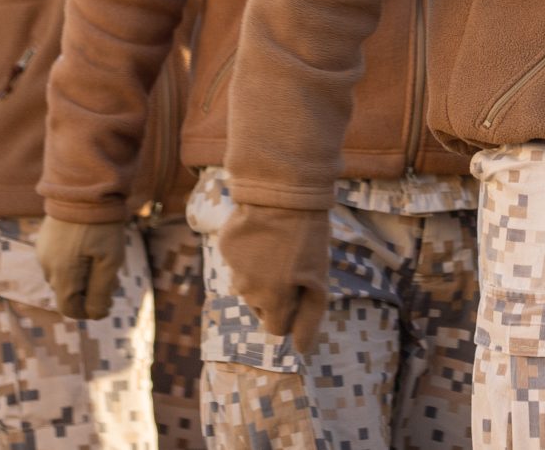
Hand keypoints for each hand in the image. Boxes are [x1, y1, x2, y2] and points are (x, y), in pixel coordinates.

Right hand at [36, 215, 129, 320]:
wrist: (84, 187)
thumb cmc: (101, 225)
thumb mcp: (110, 260)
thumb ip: (101, 291)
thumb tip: (96, 314)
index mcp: (61, 274)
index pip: (70, 309)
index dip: (90, 311)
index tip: (109, 301)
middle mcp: (47, 266)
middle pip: (69, 293)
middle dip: (91, 291)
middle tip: (114, 276)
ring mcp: (43, 251)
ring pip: (64, 276)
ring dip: (83, 276)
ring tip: (105, 258)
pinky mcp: (45, 239)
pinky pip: (60, 260)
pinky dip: (76, 261)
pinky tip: (91, 247)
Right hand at [219, 204, 330, 353]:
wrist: (282, 193)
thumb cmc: (308, 238)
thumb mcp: (318, 281)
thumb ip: (309, 320)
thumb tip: (302, 350)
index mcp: (272, 301)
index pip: (276, 328)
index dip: (291, 314)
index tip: (300, 293)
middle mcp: (247, 290)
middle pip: (261, 306)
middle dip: (275, 295)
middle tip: (292, 267)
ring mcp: (232, 268)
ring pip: (247, 284)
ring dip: (261, 274)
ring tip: (279, 247)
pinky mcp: (225, 247)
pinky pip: (237, 261)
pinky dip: (249, 253)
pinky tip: (263, 233)